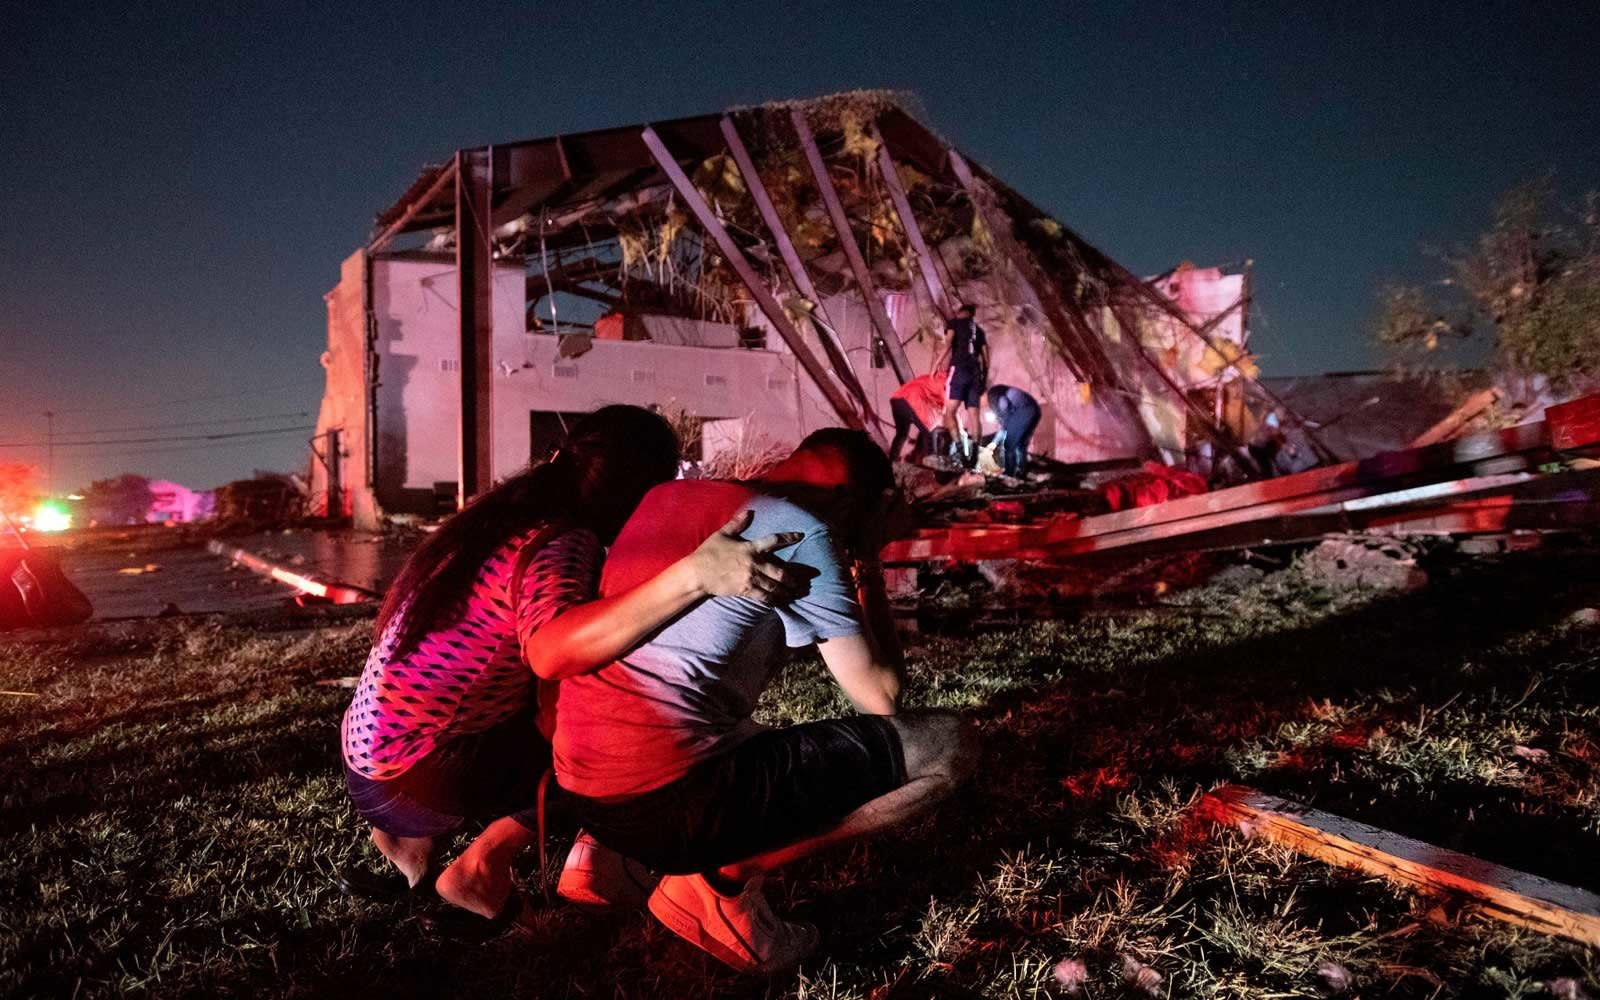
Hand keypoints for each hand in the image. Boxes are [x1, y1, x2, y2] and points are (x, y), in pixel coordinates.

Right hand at [685, 510, 805, 603]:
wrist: (697, 573)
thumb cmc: (708, 552)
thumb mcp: (722, 535)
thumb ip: (737, 523)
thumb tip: (748, 512)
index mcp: (750, 548)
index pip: (774, 541)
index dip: (789, 537)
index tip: (801, 536)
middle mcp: (754, 564)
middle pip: (779, 572)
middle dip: (791, 578)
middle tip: (798, 583)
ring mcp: (750, 578)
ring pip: (773, 586)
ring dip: (784, 591)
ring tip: (791, 594)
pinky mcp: (745, 590)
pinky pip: (762, 597)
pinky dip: (771, 600)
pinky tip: (776, 602)